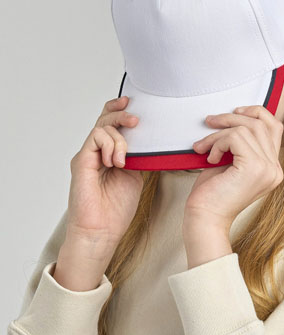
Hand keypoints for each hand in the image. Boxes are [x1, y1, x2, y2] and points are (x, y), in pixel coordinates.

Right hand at [66, 95, 142, 251]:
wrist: (102, 231)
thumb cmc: (116, 209)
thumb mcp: (136, 176)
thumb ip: (139, 157)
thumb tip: (151, 142)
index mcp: (108, 154)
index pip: (111, 124)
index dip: (119, 110)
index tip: (131, 103)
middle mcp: (96, 152)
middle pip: (104, 119)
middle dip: (121, 113)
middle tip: (135, 120)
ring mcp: (88, 155)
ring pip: (102, 127)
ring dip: (119, 138)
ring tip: (124, 160)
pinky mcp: (81, 160)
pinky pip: (96, 138)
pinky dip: (110, 145)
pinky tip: (115, 162)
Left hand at [185, 105, 283, 232]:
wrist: (205, 219)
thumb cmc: (212, 193)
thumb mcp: (230, 163)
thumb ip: (240, 144)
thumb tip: (235, 116)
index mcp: (272, 168)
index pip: (274, 127)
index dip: (255, 113)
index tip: (234, 112)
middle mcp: (275, 169)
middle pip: (260, 123)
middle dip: (231, 117)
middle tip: (209, 121)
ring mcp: (267, 169)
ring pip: (245, 128)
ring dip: (218, 133)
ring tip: (204, 146)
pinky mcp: (254, 168)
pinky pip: (235, 137)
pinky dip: (217, 142)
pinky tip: (210, 157)